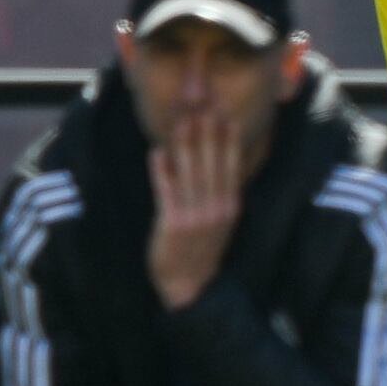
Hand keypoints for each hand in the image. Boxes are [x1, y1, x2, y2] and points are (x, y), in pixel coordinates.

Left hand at [147, 109, 244, 311]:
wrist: (190, 286)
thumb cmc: (202, 249)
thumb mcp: (220, 219)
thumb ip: (219, 190)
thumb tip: (220, 158)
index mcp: (230, 203)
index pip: (230, 161)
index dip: (226, 133)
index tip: (223, 107)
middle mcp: (217, 206)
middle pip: (211, 159)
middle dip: (206, 127)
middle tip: (202, 99)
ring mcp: (196, 215)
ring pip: (190, 170)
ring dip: (184, 141)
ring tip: (181, 116)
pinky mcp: (173, 224)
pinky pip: (167, 192)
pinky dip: (162, 171)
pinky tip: (156, 152)